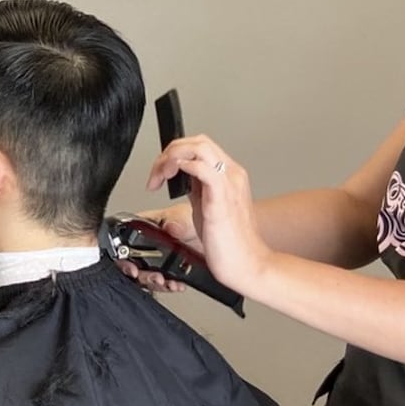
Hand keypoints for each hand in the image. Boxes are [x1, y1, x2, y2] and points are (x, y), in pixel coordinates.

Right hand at [115, 201, 197, 293]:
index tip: (131, 266)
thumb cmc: (199, 217)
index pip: (125, 241)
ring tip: (165, 281)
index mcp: (147, 227)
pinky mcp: (171, 271)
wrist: (219, 235)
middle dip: (140, 274)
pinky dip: (169, 286)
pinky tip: (176, 284)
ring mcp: (160, 259)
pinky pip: (163, 283)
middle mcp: (150, 244)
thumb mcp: (185, 214)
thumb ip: (176, 221)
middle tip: (152, 276)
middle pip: (133, 263)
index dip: (123, 255)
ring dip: (154, 282)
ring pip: (146, 276)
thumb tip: (169, 228)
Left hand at [146, 135, 267, 296]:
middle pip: (199, 141)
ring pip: (200, 148)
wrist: (247, 264)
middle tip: (157, 174)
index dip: (176, 153)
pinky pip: (202, 168)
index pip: (201, 146)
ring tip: (160, 176)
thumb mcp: (207, 208)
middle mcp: (232, 174)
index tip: (161, 172)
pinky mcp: (222, 198)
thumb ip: (197, 190)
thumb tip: (180, 179)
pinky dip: (182, 167)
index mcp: (230, 175)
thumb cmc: (231, 244)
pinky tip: (171, 180)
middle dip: (170, 152)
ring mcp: (229, 184)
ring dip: (172, 157)